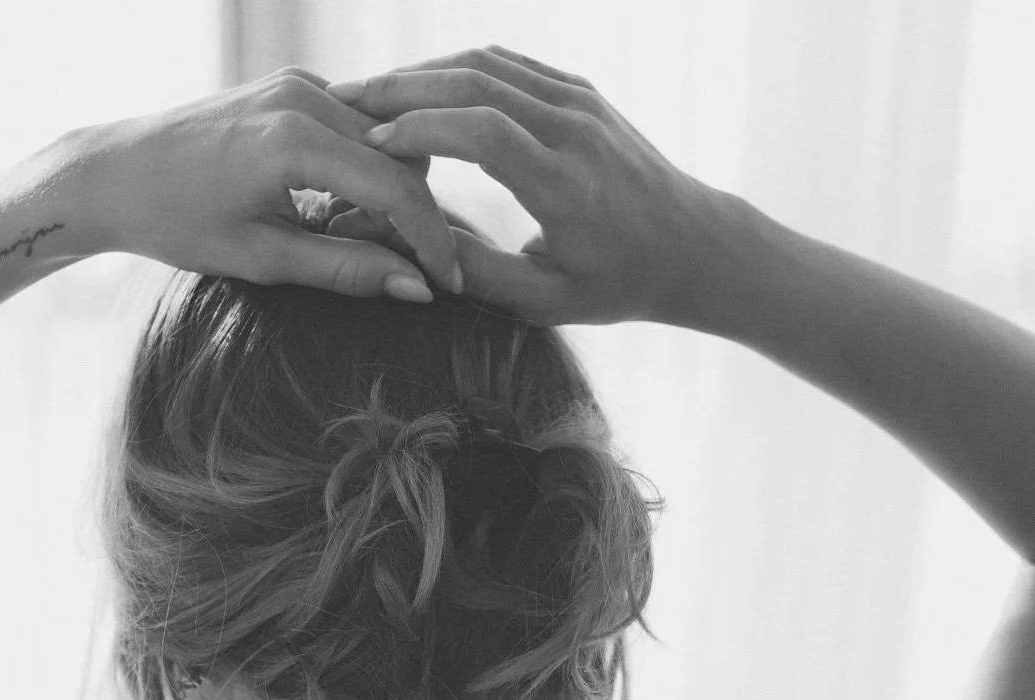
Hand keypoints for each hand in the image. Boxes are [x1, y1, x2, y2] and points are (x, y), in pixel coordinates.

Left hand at [68, 69, 462, 300]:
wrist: (115, 173)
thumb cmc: (177, 221)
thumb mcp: (263, 258)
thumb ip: (345, 269)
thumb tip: (415, 289)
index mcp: (295, 139)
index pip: (398, 187)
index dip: (431, 240)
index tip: (448, 284)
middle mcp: (303, 95)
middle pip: (403, 157)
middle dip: (419, 216)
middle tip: (415, 273)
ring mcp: (297, 83)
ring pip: (385, 139)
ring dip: (394, 191)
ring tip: (373, 246)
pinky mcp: (290, 86)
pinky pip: (355, 127)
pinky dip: (366, 168)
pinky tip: (343, 210)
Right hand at [325, 44, 735, 327]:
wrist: (689, 244)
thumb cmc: (616, 284)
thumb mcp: (545, 301)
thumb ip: (480, 275)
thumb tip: (414, 253)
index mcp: (567, 187)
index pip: (486, 134)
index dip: (424, 130)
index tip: (374, 142)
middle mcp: (575, 132)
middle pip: (478, 84)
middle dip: (404, 87)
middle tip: (345, 99)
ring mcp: (580, 102)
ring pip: (488, 64)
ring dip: (423, 72)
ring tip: (370, 91)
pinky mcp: (579, 91)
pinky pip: (508, 65)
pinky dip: (456, 69)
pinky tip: (418, 87)